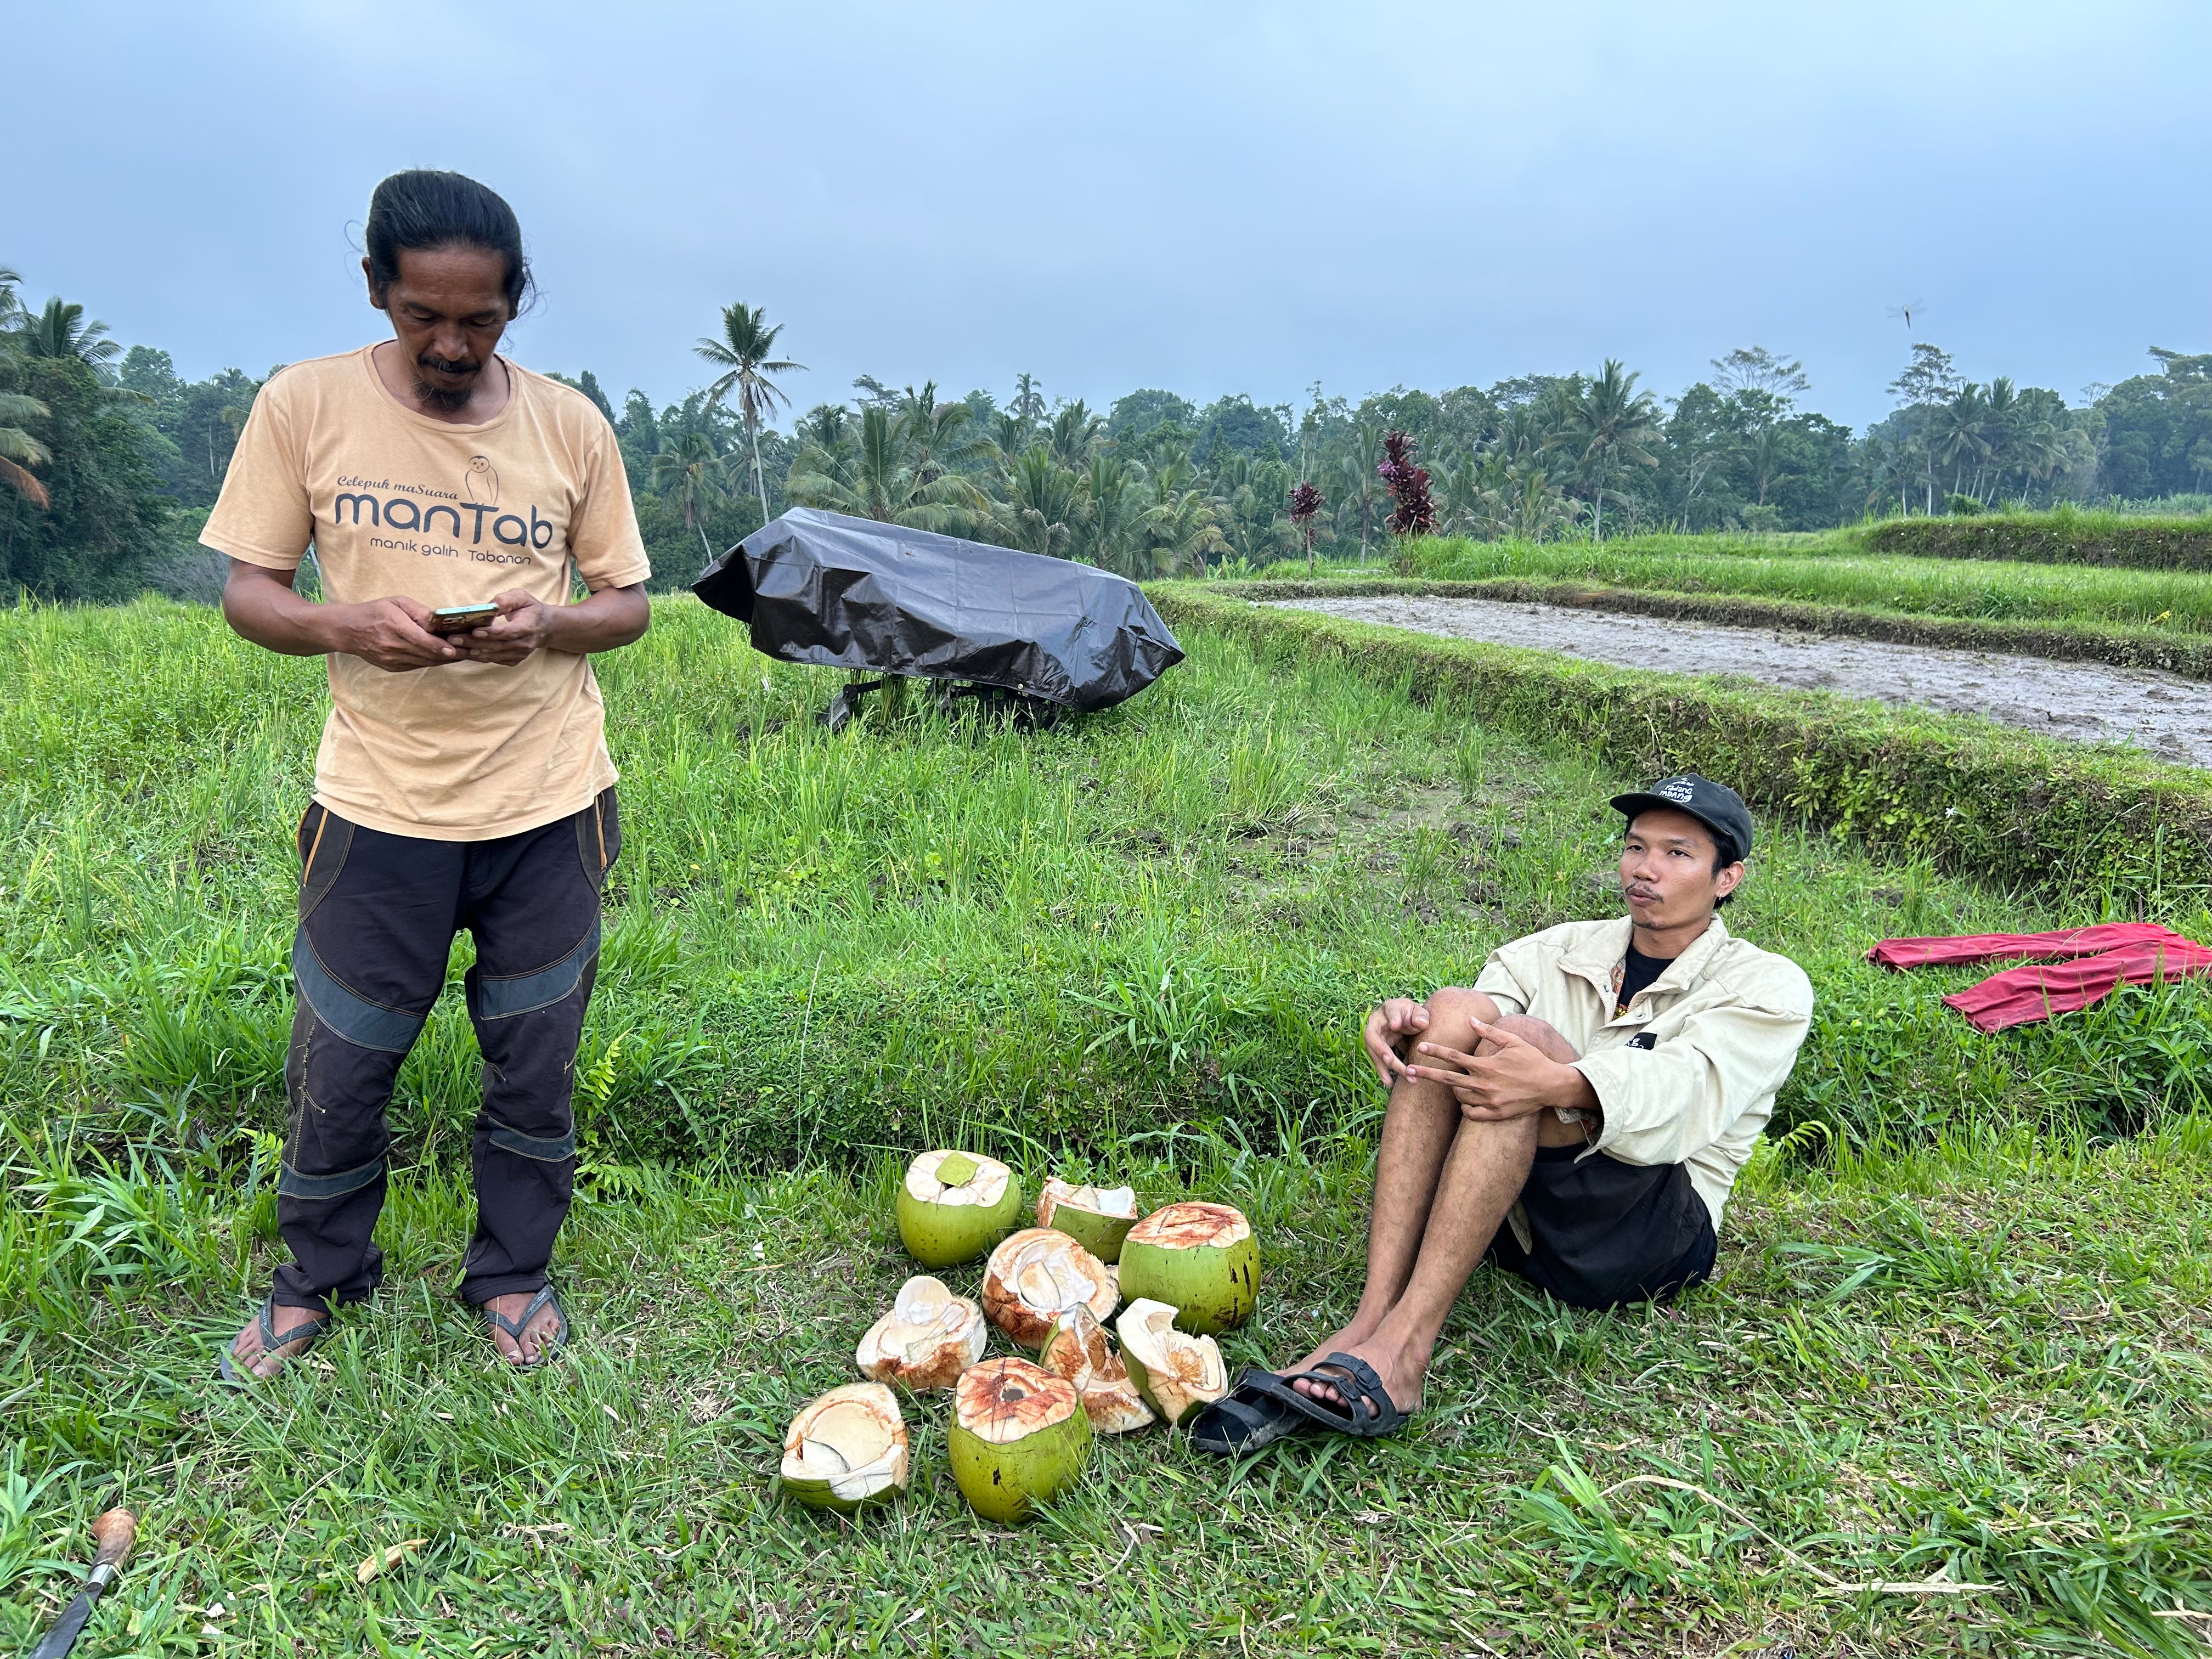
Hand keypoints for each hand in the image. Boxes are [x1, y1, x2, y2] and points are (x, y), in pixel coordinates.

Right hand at [335, 596, 460, 671]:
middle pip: (427, 654)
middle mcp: (393, 646)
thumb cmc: (375, 611)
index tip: (456, 648)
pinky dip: (432, 661)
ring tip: (466, 655)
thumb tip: (438, 620)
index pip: (420, 640)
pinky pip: (417, 665)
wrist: (348, 630)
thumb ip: (418, 611)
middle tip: (473, 651)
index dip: (439, 646)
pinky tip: (446, 657)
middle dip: (452, 654)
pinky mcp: (392, 667)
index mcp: (394, 626)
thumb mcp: (396, 602)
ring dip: (446, 660)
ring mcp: (391, 659)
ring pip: (424, 662)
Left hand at [453, 589, 550, 665]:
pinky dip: (478, 657)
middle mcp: (524, 644)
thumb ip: (505, 600)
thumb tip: (488, 607)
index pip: (507, 632)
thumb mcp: (521, 596)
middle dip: (473, 643)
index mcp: (527, 627)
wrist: (545, 627)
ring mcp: (519, 654)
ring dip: (472, 653)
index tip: (474, 630)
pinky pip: (494, 660)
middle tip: (453, 639)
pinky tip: (464, 652)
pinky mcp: (514, 660)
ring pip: (493, 656)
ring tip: (453, 648)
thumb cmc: (530, 608)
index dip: (491, 633)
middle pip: (496, 646)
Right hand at [1362, 998, 1430, 1086]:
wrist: (1404, 1020)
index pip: (1391, 1012)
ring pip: (1375, 1052)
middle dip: (1382, 1050)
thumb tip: (1421, 1024)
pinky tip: (1388, 1083)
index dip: (1393, 1019)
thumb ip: (1421, 1016)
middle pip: (1376, 1037)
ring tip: (1391, 1081)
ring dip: (1384, 1066)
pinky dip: (1383, 1072)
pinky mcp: (1376, 1049)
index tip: (1395, 1025)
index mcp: (1390, 1008)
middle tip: (1391, 1061)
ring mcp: (1374, 1036)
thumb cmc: (1412, 1015)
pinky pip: (1378, 1061)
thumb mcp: (1418, 1012)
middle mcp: (1376, 1022)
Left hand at [1405, 1019, 1588, 1121]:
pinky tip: (1467, 1101)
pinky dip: (1466, 1108)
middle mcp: (1484, 1085)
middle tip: (1409, 1072)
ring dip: (1453, 1090)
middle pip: (1448, 1080)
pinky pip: (1471, 1114)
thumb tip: (1471, 1020)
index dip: (1435, 1051)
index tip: (1421, 1047)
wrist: (1552, 1085)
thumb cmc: (1532, 1060)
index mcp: (1486, 1066)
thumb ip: (1490, 1032)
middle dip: (1426, 1074)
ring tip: (1457, 1083)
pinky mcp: (1496, 1114)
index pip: (1454, 1057)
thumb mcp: (1513, 1041)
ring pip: (1459, 1097)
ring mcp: (1489, 1102)